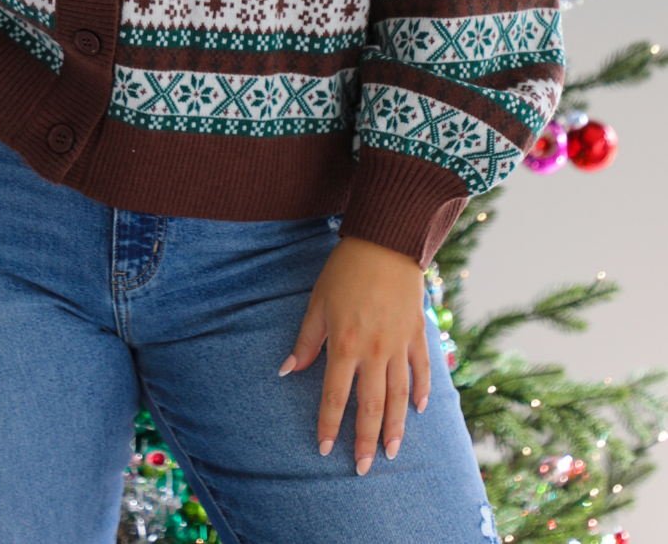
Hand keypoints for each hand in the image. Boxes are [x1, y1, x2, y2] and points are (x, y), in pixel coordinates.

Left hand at [279, 233, 428, 472]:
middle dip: (365, 439)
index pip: (335, 395)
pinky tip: (420, 410)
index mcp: (345, 344)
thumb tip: (288, 370)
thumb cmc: (346, 270)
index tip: (323, 448)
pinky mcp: (417, 333)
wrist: (387, 241)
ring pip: (399, 395)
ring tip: (391, 452)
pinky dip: (422, 391)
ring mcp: (399, 344)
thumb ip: (306, 340)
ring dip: (395, 427)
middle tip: (362, 468)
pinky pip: (422, 369)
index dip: (328, 424)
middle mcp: (375, 350)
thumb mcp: (318, 302)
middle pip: (370, 405)